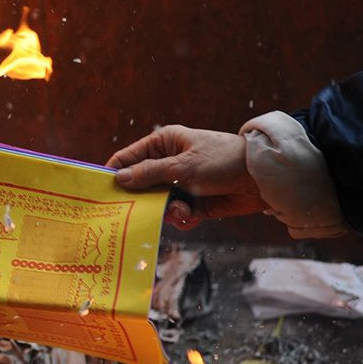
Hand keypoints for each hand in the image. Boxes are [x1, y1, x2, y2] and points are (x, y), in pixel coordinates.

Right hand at [105, 125, 265, 228]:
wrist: (261, 179)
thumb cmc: (222, 160)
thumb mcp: (182, 165)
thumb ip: (149, 173)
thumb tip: (118, 178)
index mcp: (162, 144)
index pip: (127, 158)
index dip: (113, 173)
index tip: (101, 192)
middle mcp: (168, 164)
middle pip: (139, 186)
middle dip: (143, 200)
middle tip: (139, 211)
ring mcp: (180, 184)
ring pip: (157, 204)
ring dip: (167, 211)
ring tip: (183, 211)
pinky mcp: (193, 202)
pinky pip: (175, 215)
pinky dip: (182, 218)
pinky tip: (193, 216)